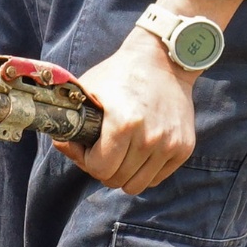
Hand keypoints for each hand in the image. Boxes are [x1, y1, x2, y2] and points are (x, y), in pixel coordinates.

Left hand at [59, 29, 199, 192]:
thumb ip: (72, 121)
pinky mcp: (184, 148)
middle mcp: (150, 138)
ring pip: (137, 185)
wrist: (163, 61)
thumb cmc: (119, 75)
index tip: (88, 147)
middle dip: (104, 169)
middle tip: (103, 150)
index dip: (87, 161)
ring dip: (124, 173)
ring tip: (120, 153)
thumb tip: (61, 144)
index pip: (99, 169)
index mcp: (123, 124)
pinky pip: (157, 178)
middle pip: (117, 180)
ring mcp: (170, 144)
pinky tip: (138, 151)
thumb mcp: (88, 90)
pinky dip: (144, 171)